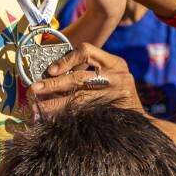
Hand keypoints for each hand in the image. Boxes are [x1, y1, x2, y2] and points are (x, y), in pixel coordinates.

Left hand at [28, 43, 142, 118]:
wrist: (140, 123)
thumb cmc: (119, 95)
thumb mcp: (112, 75)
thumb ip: (90, 72)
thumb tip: (52, 75)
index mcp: (116, 63)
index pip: (87, 51)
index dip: (67, 59)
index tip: (51, 70)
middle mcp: (118, 77)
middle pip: (80, 78)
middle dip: (54, 84)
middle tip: (35, 89)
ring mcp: (116, 96)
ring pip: (79, 99)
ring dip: (55, 104)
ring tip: (38, 108)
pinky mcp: (112, 113)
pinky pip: (83, 114)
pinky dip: (66, 116)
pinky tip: (53, 120)